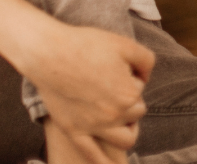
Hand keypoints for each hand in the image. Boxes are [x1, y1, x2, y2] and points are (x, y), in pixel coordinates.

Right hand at [21, 21, 153, 157]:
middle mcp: (114, 115)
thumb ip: (146, 61)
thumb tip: (145, 78)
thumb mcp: (125, 45)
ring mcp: (93, 126)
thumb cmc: (87, 45)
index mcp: (129, 95)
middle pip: (135, 115)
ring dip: (127, 130)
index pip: (140, 92)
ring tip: (120, 119)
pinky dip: (104, 163)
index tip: (115, 69)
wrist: (49, 54)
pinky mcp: (74, 131)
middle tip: (111, 88)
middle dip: (129, 103)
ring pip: (125, 140)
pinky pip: (93, 155)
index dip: (130, 79)